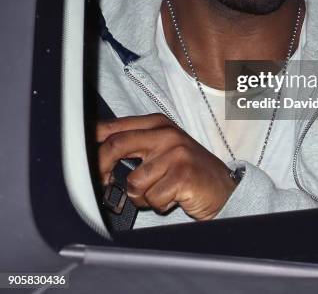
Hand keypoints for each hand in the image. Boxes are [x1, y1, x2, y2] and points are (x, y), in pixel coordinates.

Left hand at [96, 114, 236, 219]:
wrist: (222, 187)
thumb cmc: (188, 169)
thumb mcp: (162, 149)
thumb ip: (134, 146)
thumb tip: (96, 153)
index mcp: (157, 124)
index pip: (114, 127)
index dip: (93, 144)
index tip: (83, 160)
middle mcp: (165, 134)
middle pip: (116, 146)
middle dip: (103, 170)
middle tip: (105, 185)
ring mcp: (175, 153)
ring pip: (134, 182)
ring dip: (142, 197)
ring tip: (159, 191)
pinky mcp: (182, 174)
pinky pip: (152, 198)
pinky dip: (158, 205)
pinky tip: (172, 197)